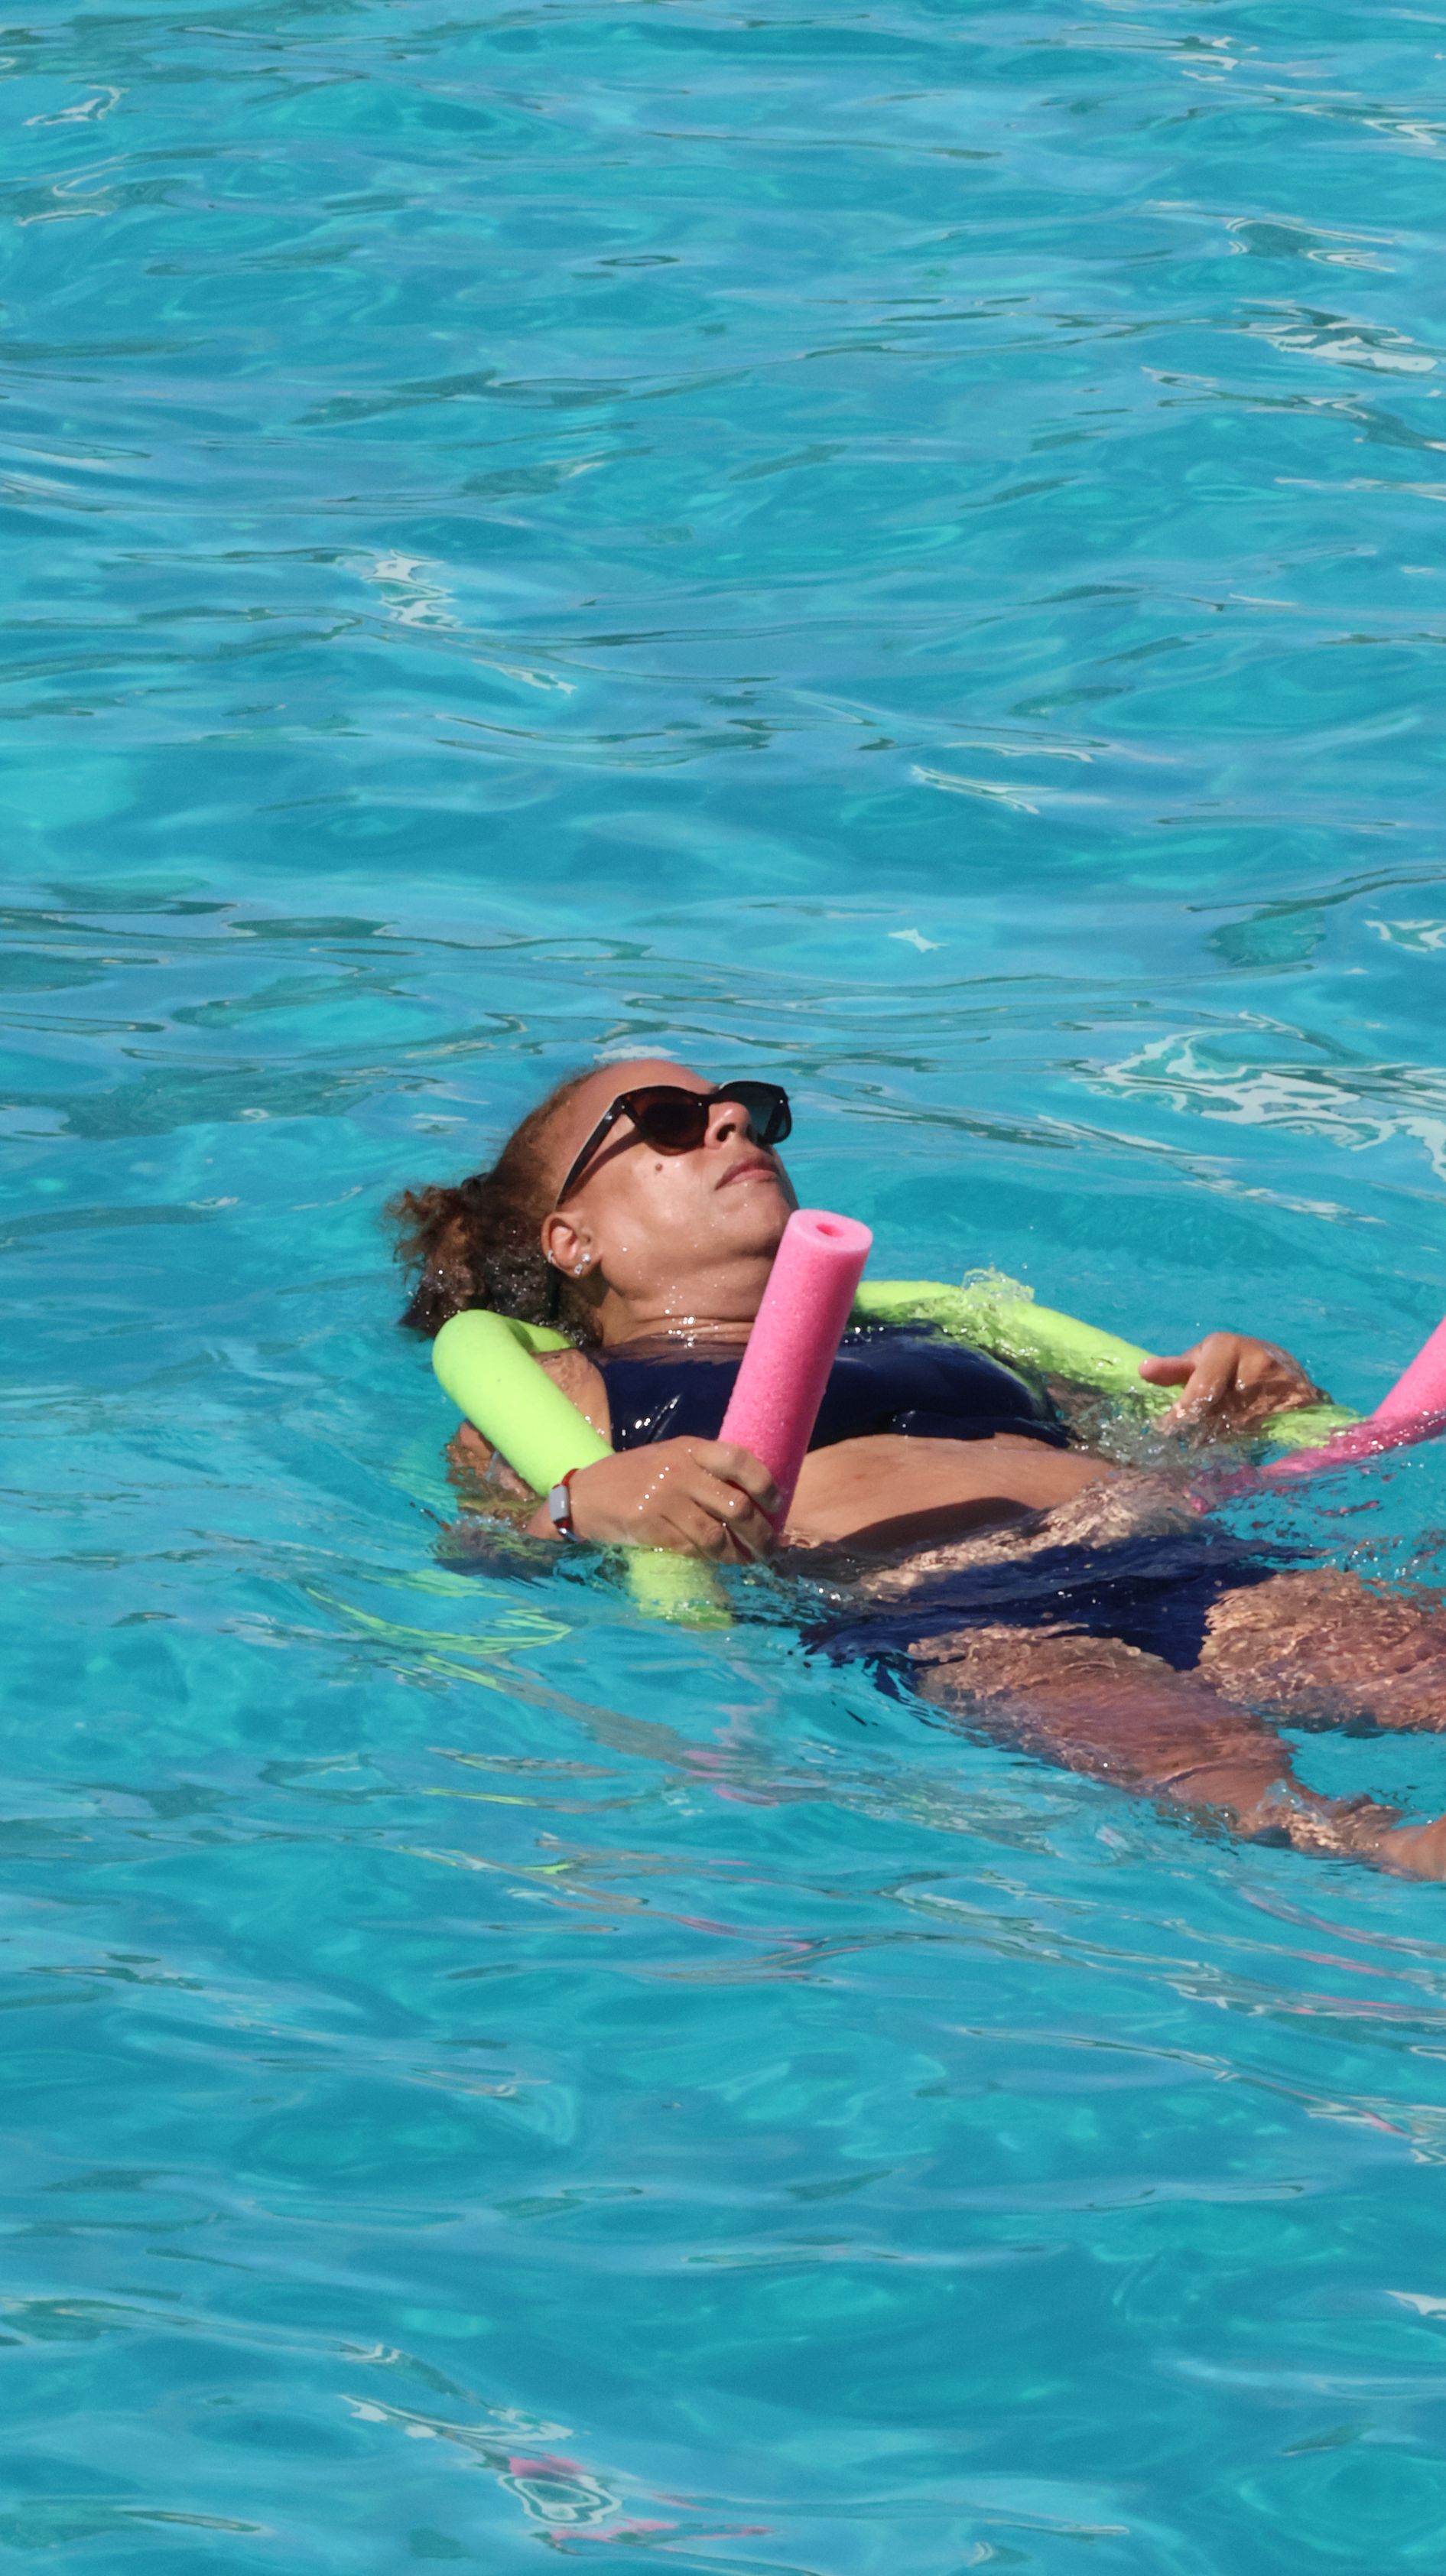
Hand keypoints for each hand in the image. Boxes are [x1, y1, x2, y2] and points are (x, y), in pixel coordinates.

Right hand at [528, 1439, 781, 1559]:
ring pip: (716, 1535)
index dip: (765, 1484)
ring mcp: (663, 1500)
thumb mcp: (669, 1458)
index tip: (777, 1504)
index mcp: (688, 1449)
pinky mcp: (649, 1526)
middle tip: (770, 1546)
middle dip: (760, 1532)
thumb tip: (751, 1494)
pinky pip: (691, 1549)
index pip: (739, 1460)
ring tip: (749, 1560)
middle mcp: (679, 1471)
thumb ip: (703, 1468)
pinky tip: (719, 1562)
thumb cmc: (634, 1477)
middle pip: (735, 1505)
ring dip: (739, 1554)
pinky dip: (711, 1559)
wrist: (584, 1496)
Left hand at [1138, 1333, 1324, 1436]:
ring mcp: (1279, 1389)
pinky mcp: (1295, 1410)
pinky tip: (1234, 1443)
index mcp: (1229, 1348)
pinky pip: (1259, 1436)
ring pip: (1236, 1429)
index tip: (1165, 1431)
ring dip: (1216, 1440)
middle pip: (1216, 1412)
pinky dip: (1240, 1445)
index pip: (1202, 1389)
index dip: (1181, 1414)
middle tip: (1184, 1441)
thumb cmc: (1236, 1362)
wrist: (1291, 1372)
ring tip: (1208, 1441)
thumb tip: (1142, 1370)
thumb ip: (1175, 1368)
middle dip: (1195, 1431)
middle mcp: (1256, 1365)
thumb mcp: (1205, 1357)